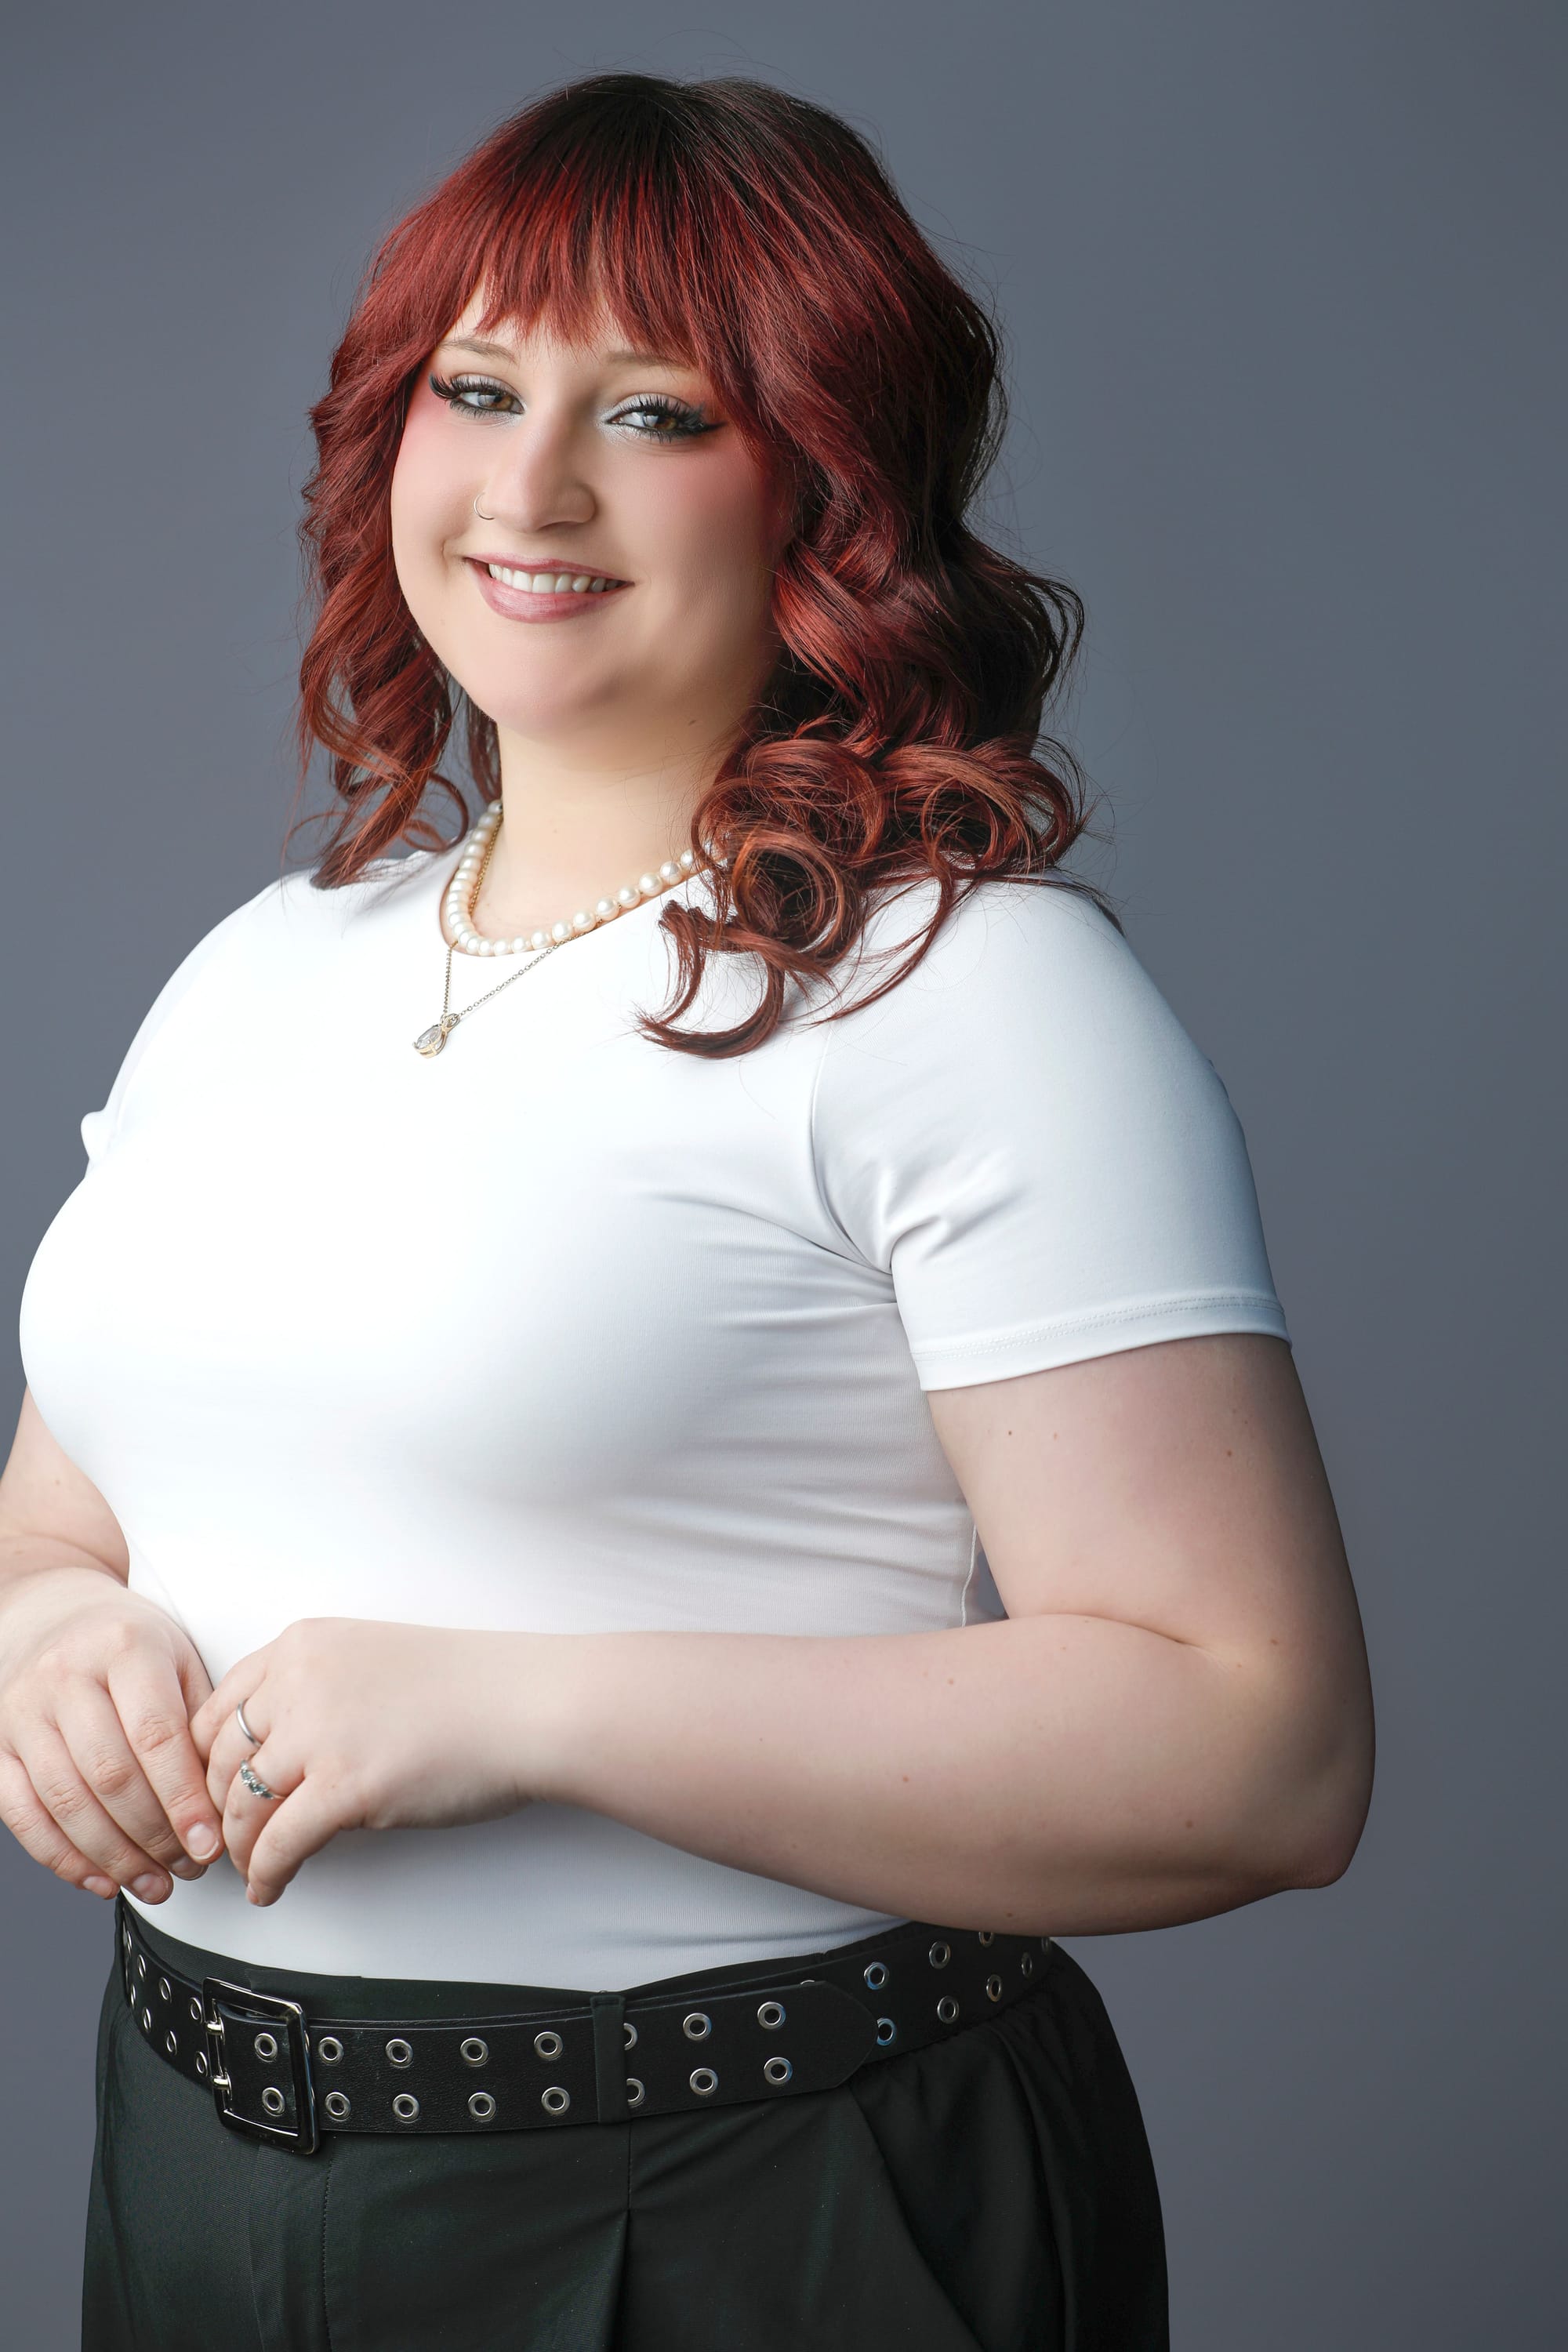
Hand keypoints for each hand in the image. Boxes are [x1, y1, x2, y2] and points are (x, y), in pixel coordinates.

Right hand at [0, 1567, 226, 1903]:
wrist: (50, 1615)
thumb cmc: (125, 1641)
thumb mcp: (176, 1655)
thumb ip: (200, 1716)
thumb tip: (225, 1792)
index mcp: (124, 1647)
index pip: (156, 1734)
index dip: (184, 1798)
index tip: (209, 1842)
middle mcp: (66, 1676)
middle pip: (110, 1775)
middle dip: (155, 1835)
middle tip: (190, 1868)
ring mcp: (23, 1711)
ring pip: (65, 1802)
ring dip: (115, 1857)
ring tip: (156, 1884)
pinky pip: (23, 1814)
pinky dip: (62, 1858)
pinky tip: (101, 1879)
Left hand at [189, 1617, 545, 1905]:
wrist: (527, 1705)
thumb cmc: (470, 1687)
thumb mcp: (374, 1659)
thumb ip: (318, 1690)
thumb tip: (282, 1754)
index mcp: (304, 1644)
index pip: (220, 1707)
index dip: (207, 1761)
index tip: (215, 1791)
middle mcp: (300, 1682)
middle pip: (221, 1759)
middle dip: (215, 1809)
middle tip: (224, 1839)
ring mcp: (320, 1734)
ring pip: (241, 1805)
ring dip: (239, 1847)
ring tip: (248, 1869)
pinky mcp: (345, 1787)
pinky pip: (279, 1843)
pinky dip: (266, 1873)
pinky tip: (271, 1887)